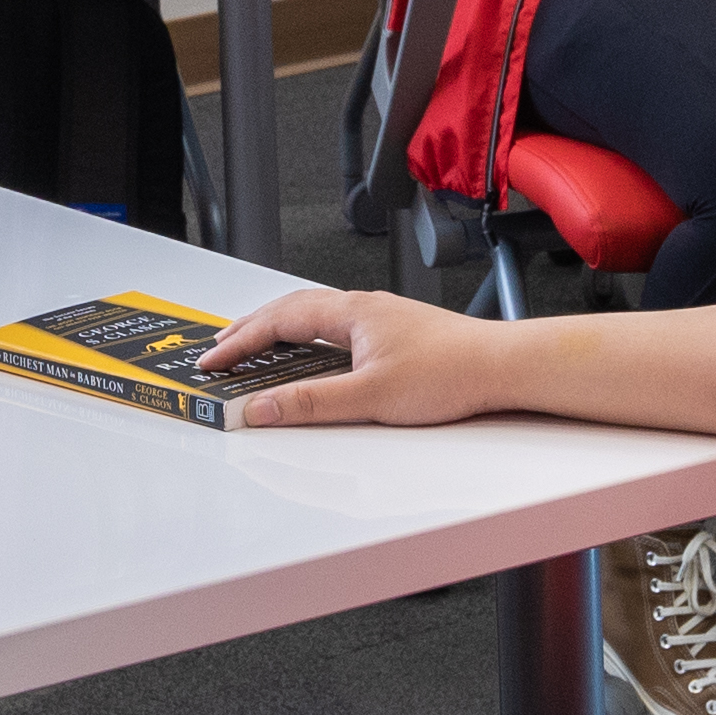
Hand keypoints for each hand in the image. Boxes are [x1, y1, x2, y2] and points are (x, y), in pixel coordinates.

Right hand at [198, 285, 518, 430]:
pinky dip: (307, 336)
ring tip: (254, 346)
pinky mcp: (395, 332)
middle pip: (291, 309)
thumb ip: (310, 404)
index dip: (240, 342)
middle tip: (220, 349)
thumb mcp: (370, 397)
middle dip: (250, 329)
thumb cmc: (451, 372)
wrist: (503, 367)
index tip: (212, 361)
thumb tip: (262, 408)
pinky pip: (335, 325)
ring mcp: (380, 317)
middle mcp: (363, 306)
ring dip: (278, 329)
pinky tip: (310, 353)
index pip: (278, 321)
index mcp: (350, 312)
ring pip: (314, 315)